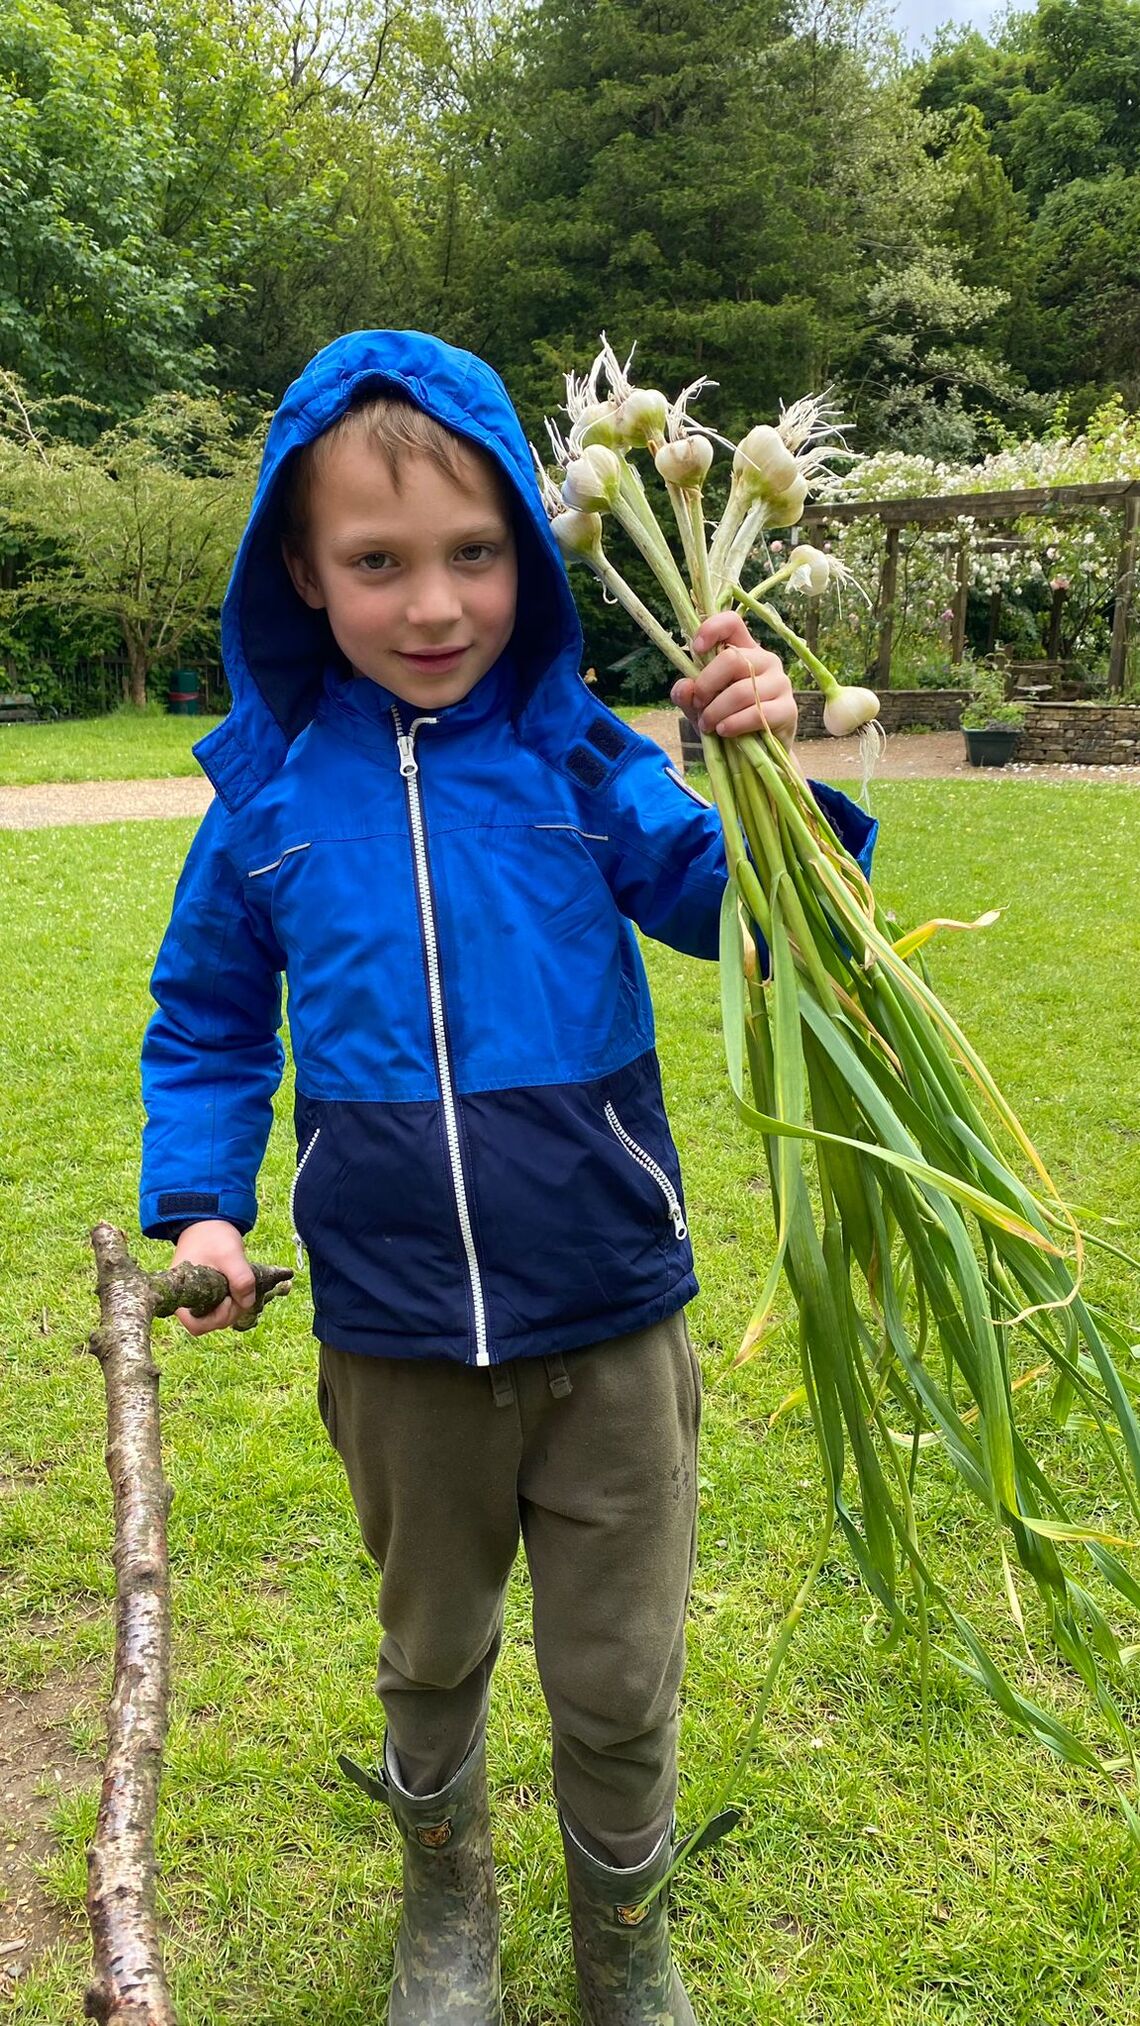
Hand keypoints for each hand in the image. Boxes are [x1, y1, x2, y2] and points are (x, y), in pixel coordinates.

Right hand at [171, 1220, 255, 1335]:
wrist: (209, 1220)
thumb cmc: (212, 1236)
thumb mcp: (230, 1255)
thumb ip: (241, 1279)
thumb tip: (247, 1302)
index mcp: (183, 1295)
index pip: (197, 1325)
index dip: (216, 1319)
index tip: (227, 1299)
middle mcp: (189, 1301)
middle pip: (212, 1322)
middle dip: (231, 1311)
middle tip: (242, 1292)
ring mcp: (200, 1297)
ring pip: (220, 1315)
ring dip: (236, 1306)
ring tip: (242, 1286)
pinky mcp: (210, 1293)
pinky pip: (224, 1305)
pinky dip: (236, 1300)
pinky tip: (242, 1286)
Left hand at [671, 613, 796, 749]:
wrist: (755, 752)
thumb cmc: (728, 720)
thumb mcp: (701, 707)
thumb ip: (688, 696)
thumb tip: (685, 686)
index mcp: (744, 650)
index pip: (732, 622)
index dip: (712, 629)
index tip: (696, 649)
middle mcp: (765, 660)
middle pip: (732, 658)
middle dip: (707, 685)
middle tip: (699, 705)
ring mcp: (780, 683)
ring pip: (741, 691)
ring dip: (717, 711)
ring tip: (708, 725)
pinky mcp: (788, 708)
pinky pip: (758, 713)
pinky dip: (735, 724)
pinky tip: (724, 731)